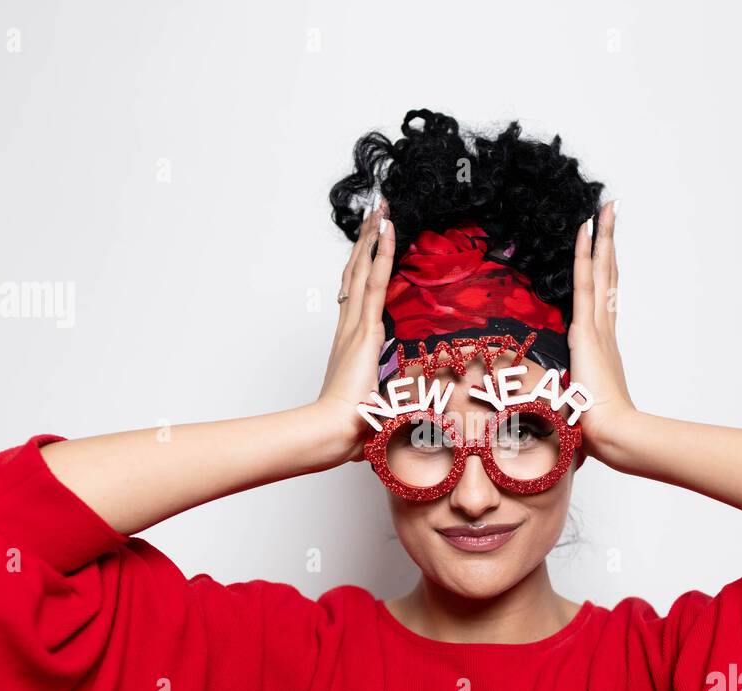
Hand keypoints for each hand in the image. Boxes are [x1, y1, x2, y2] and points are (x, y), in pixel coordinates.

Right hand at [315, 199, 396, 463]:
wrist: (333, 430)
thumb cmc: (350, 425)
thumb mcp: (377, 407)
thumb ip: (389, 403)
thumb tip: (408, 412)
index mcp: (350, 341)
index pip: (356, 293)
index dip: (361, 265)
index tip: (368, 243)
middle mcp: (349, 326)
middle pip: (357, 271)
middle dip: (366, 240)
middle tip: (374, 211)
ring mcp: (356, 324)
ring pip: (364, 268)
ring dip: (372, 236)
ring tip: (379, 208)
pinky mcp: (366, 328)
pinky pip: (377, 280)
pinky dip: (381, 252)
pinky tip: (387, 228)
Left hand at [568, 199, 637, 463]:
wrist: (612, 433)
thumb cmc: (596, 428)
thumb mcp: (574, 405)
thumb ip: (565, 397)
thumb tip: (552, 401)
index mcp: (602, 344)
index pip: (605, 296)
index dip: (606, 269)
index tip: (607, 245)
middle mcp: (604, 329)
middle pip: (608, 274)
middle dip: (610, 242)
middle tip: (612, 210)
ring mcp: (598, 326)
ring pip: (600, 271)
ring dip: (603, 238)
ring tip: (605, 207)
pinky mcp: (588, 329)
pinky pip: (583, 282)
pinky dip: (585, 254)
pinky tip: (585, 230)